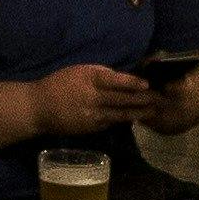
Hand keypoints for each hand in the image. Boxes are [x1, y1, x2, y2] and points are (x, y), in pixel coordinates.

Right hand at [28, 61, 154, 137]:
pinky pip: (112, 122)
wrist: (39, 108)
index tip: (146, 84)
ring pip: (120, 114)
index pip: (114, 81)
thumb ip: (99, 75)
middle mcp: (93, 97)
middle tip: (159, 98)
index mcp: (89, 79)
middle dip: (142, 99)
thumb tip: (121, 78)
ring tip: (153, 111)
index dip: (132, 83)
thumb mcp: (78, 71)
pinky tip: (135, 118)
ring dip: (138, 112)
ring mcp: (93, 115)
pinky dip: (124, 120)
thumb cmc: (58, 84)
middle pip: (122, 99)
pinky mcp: (92, 127)